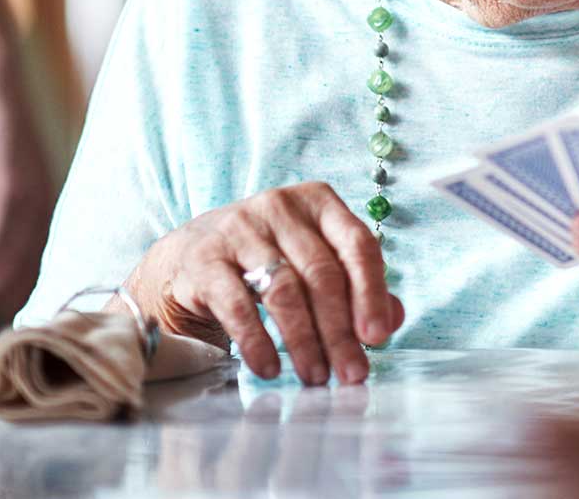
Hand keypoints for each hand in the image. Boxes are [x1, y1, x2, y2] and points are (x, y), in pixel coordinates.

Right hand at [0, 48, 52, 326]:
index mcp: (45, 192)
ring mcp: (29, 185)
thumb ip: (6, 191)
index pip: (39, 248)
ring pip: (13, 247)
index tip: (2, 307)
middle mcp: (44, 193)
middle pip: (30, 254)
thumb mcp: (4, 162)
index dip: (20, 279)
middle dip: (6, 290)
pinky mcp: (7, 177)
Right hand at [124, 182, 403, 385]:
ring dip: (304, 341)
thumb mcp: (313, 264)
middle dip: (340, 331)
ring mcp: (239, 229)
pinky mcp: (205, 259)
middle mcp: (279, 207)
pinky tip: (269, 368)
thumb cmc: (266, 262)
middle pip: (322, 274)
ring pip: (284, 290)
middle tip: (351, 374)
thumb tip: (392, 320)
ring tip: (316, 377)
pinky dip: (257, 341)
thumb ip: (356, 288)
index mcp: (318, 202)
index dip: (372, 292)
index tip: (378, 337)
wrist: (186, 260)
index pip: (357, 244)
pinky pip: (238, 305)